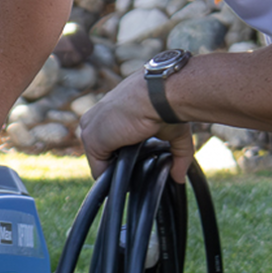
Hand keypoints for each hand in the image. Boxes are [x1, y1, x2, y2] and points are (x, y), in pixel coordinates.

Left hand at [78, 73, 192, 182]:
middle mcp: (99, 117)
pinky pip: (98, 169)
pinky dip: (111, 178)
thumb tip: (180, 178)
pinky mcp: (91, 139)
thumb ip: (176, 155)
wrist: (160, 93)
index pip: (111, 140)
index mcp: (113, 110)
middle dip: (119, 164)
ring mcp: (92, 127)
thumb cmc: (169, 104)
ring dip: (116, 170)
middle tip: (138, 171)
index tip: (140, 164)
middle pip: (103, 151)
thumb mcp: (172, 132)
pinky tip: (126, 179)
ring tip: (134, 175)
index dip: (124, 154)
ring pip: (99, 161)